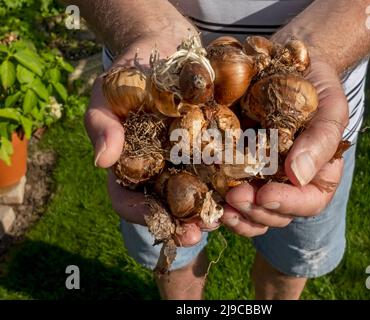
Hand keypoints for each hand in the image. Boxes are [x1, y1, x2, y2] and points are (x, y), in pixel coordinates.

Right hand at [85, 36, 217, 246]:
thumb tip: (103, 161)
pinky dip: (233, 180)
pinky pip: (223, 168)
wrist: (165, 47)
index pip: (128, 200)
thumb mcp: (108, 93)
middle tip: (201, 230)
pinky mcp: (213, 146)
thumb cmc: (130, 73)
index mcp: (131, 166)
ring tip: (228, 216)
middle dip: (184, 223)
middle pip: (169, 207)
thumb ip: (102, 125)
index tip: (158, 220)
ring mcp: (188, 161)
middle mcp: (160, 171)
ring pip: (199, 194)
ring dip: (213, 210)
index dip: (141, 214)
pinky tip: (246, 186)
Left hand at [221, 55, 348, 236]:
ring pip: (249, 211)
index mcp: (316, 174)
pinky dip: (214, 198)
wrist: (286, 59)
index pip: (308, 202)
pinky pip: (225, 190)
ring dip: (234, 214)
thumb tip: (299, 176)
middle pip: (274, 213)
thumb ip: (322, 139)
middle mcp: (287, 181)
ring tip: (218, 206)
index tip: (266, 195)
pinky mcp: (234, 165)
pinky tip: (204, 194)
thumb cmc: (316, 85)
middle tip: (234, 197)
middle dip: (254, 211)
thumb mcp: (330, 105)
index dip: (288, 204)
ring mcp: (259, 176)